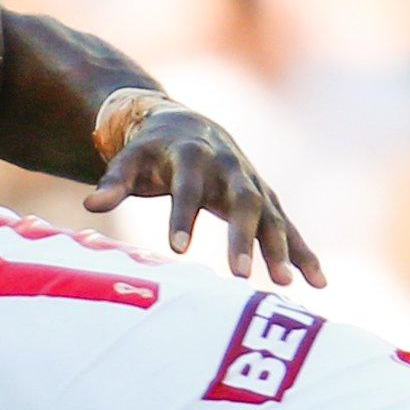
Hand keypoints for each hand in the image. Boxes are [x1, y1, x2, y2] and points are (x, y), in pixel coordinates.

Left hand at [83, 106, 324, 287]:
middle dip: (241, 238)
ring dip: (279, 249)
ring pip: (272, 216)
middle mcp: (230, 168)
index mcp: (192, 156)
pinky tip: (318, 282)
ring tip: (283, 283)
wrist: (184, 126)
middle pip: (242, 203)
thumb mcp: (128, 160)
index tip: (176, 249)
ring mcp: (252, 183)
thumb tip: (91, 203)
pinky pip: (288, 227)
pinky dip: (303, 253)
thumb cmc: (149, 150)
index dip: (181, 218)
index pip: (187, 190)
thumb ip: (113, 181)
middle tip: (238, 274)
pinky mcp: (266, 199)